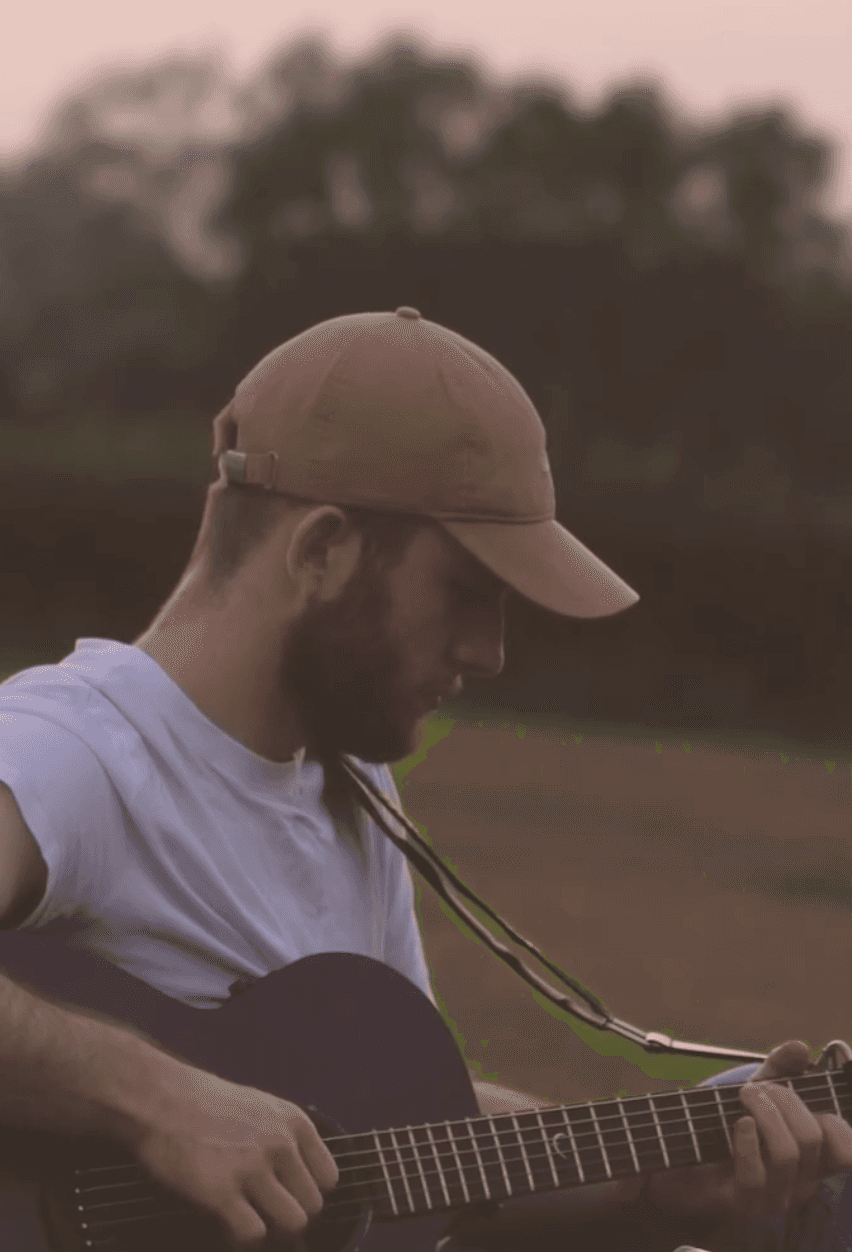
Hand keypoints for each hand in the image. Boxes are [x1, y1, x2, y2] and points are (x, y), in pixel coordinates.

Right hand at [129, 1064, 338, 1247]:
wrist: (160, 1100)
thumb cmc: (207, 1105)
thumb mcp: (261, 1108)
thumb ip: (285, 1141)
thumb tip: (299, 1186)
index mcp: (294, 1122)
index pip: (328, 1179)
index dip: (307, 1193)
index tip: (287, 1195)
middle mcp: (280, 1143)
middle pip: (312, 1206)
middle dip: (289, 1214)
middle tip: (262, 1210)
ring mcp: (252, 1168)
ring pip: (292, 1224)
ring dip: (271, 1229)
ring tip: (247, 1216)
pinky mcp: (221, 1193)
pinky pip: (253, 1235)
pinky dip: (241, 1236)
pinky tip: (225, 1221)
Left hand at [647, 1040, 851, 1222]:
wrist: (679, 1159)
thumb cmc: (725, 1126)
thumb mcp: (756, 1093)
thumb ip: (779, 1069)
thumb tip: (800, 1048)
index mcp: (811, 1161)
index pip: (846, 1150)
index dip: (832, 1118)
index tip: (797, 1092)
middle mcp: (800, 1183)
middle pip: (813, 1137)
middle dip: (784, 1099)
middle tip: (755, 1088)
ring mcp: (774, 1198)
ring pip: (788, 1153)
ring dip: (764, 1112)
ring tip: (743, 1095)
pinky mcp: (743, 1205)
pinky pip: (756, 1175)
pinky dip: (746, 1141)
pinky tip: (738, 1123)